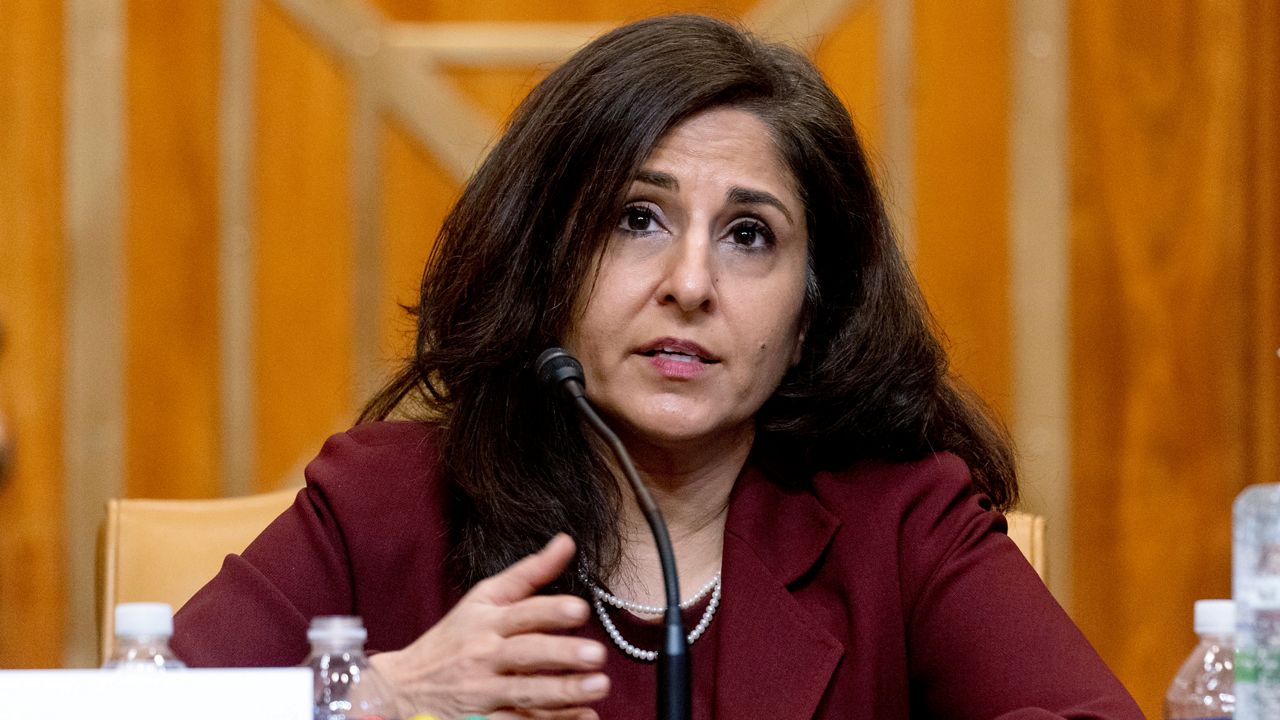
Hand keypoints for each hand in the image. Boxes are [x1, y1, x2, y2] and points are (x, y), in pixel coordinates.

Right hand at [369, 534, 608, 719]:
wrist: (402, 688)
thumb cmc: (452, 640)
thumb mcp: (483, 600)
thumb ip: (529, 573)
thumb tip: (568, 541)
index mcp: (487, 622)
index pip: (521, 613)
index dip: (550, 611)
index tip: (579, 610)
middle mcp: (484, 656)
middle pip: (526, 654)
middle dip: (561, 654)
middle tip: (596, 654)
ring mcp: (483, 693)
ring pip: (526, 693)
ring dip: (563, 692)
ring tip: (599, 686)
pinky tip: (583, 716)